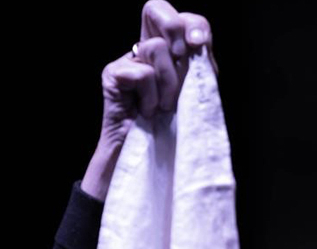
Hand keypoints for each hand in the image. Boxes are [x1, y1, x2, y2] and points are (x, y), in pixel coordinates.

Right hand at [82, 1, 212, 199]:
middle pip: (156, 8)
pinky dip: (152, 97)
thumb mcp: (196, 93)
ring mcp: (127, 60)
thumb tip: (198, 38)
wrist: (152, 161)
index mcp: (171, 51)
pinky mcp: (112, 74)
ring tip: (164, 108)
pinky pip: (142, 74)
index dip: (193, 23)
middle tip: (183, 67)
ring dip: (169, 84)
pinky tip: (148, 112)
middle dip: (176, 31)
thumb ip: (199, 63)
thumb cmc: (177, 130)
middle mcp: (145, 49)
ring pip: (155, 47)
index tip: (201, 44)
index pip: (182, 17)